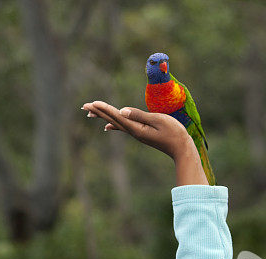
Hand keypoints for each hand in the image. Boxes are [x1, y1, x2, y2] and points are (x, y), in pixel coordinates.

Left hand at [81, 100, 206, 185]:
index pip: (117, 116)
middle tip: (84, 106)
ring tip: (90, 112)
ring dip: (103, 116)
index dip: (104, 108)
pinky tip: (107, 127)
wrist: (181, 148)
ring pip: (116, 122)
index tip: (92, 103)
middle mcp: (133, 131)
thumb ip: (140, 115)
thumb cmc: (174, 132)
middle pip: (112, 119)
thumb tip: (122, 111)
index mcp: (136, 128)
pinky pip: (124, 127)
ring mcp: (136, 133)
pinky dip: (114, 124)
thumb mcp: (158, 121)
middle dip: (98, 112)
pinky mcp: (141, 133)